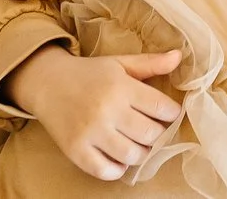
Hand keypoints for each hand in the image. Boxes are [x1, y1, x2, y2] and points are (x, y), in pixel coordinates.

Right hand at [9, 46, 185, 181]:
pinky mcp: (76, 151)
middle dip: (157, 134)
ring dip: (141, 153)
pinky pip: (105, 171)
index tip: (168, 113)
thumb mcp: (119, 63)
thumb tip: (179, 56)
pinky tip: (119, 158)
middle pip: (149, 134)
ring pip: (132, 155)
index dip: (171, 113)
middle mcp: (107, 111)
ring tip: (137, 143)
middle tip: (152, 129)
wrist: (47, 83)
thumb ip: (150, 63)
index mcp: (121, 87)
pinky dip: (117, 169)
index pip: (161, 107)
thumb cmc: (89, 74)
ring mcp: (91, 133)